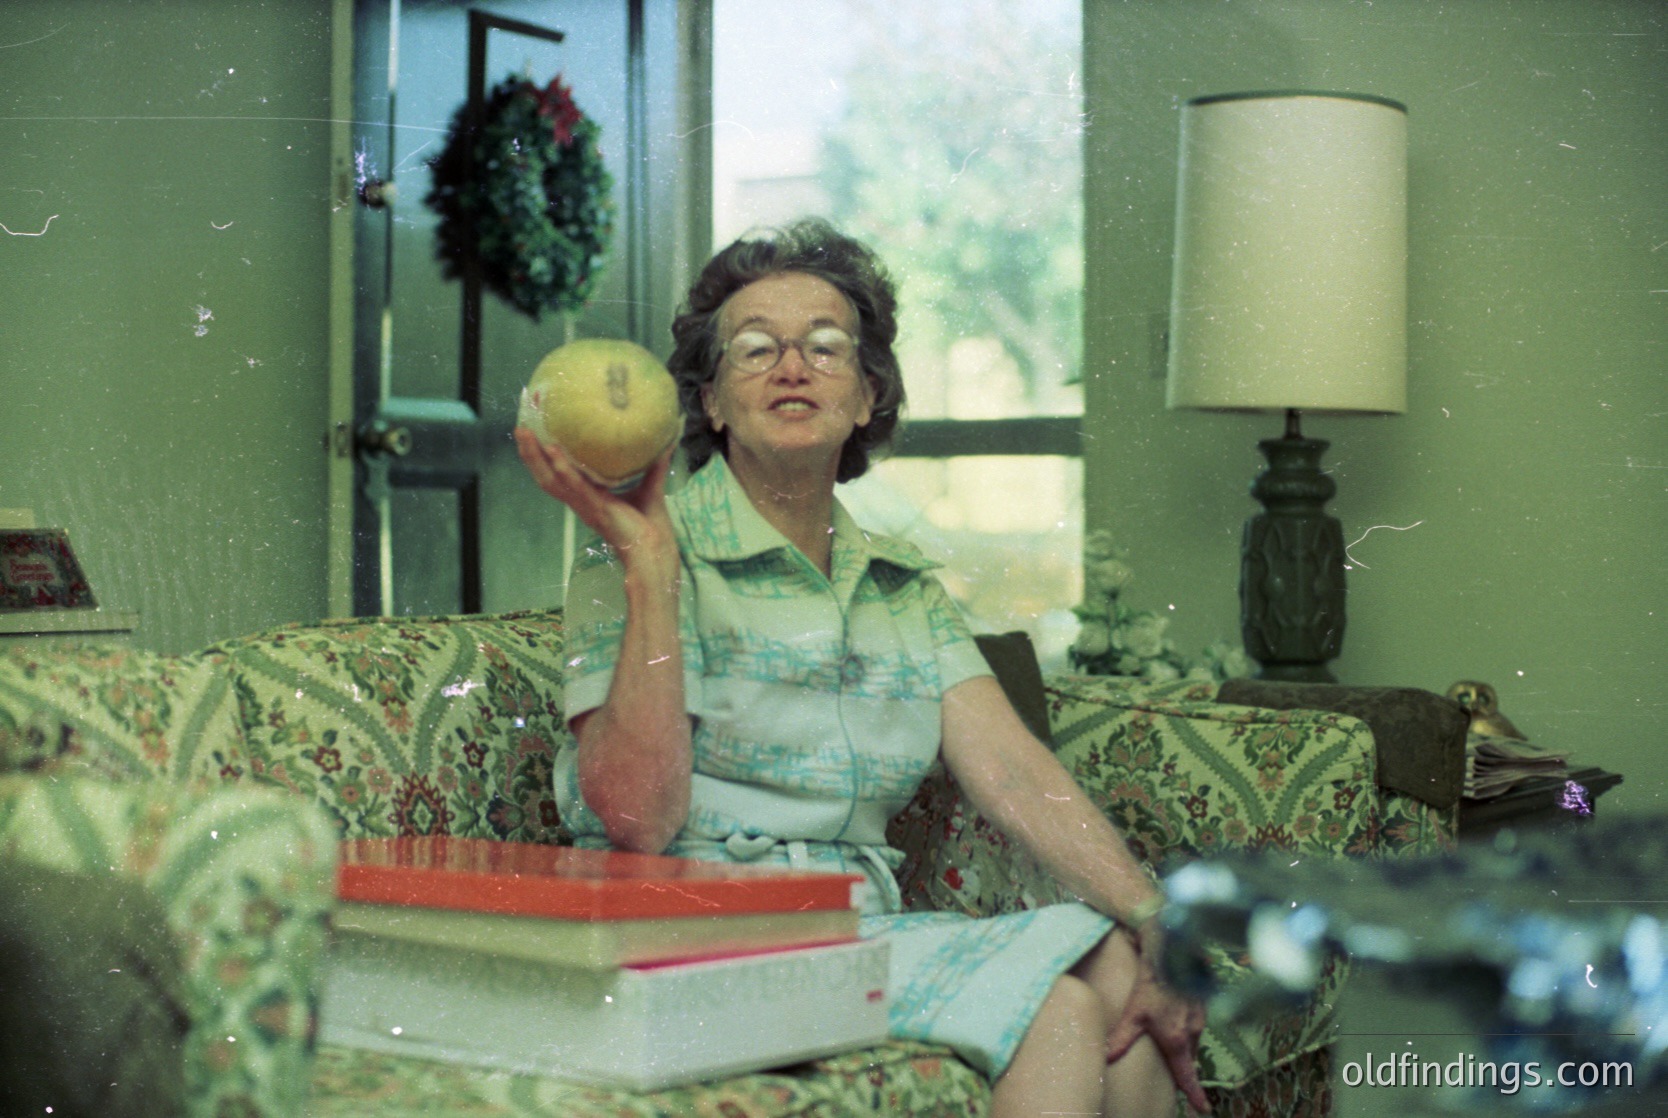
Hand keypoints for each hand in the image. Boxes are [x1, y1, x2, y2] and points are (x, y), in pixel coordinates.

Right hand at [513, 427, 675, 563]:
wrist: (654, 551)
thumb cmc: (651, 527)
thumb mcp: (650, 489)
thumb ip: (654, 466)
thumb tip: (667, 442)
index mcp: (588, 498)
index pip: (558, 476)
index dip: (544, 459)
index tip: (536, 436)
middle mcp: (581, 502)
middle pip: (546, 477)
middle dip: (530, 454)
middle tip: (520, 429)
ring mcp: (585, 506)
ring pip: (551, 480)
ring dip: (535, 457)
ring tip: (524, 434)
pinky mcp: (596, 508)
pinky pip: (574, 486)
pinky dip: (562, 468)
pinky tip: (553, 451)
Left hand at [1105, 924, 1211, 1113]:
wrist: (1171, 952)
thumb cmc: (1151, 983)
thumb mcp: (1133, 1013)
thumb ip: (1121, 1038)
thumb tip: (1106, 1058)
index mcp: (1177, 1040)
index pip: (1186, 1075)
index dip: (1194, 1094)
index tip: (1203, 1110)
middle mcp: (1193, 1032)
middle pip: (1188, 1058)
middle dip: (1182, 1065)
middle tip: (1176, 1071)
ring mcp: (1200, 1017)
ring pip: (1191, 1040)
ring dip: (1182, 1043)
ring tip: (1169, 1037)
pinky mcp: (1202, 1004)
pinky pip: (1194, 1024)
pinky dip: (1185, 1026)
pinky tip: (1174, 1015)